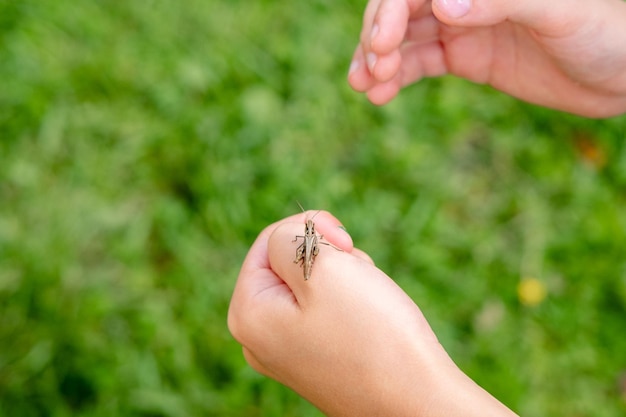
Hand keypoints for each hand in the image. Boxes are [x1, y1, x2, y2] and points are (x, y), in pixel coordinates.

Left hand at [228, 211, 517, 416]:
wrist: (419, 401)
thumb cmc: (373, 332)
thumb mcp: (323, 267)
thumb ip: (288, 237)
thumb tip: (285, 238)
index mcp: (249, 313)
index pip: (269, 240)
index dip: (310, 230)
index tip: (345, 245)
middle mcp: (259, 337)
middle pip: (290, 263)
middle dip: (329, 258)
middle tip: (358, 278)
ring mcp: (289, 350)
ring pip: (314, 283)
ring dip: (345, 278)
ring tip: (369, 303)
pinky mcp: (318, 358)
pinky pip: (328, 311)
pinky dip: (353, 302)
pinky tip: (372, 321)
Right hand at [348, 0, 625, 116]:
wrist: (623, 74)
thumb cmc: (606, 31)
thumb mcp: (559, 11)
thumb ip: (502, 0)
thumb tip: (442, 4)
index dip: (391, 9)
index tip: (381, 43)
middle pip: (403, 7)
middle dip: (378, 35)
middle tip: (369, 70)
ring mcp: (465, 24)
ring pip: (404, 36)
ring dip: (378, 60)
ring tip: (364, 87)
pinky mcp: (467, 56)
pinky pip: (420, 63)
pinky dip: (396, 78)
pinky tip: (379, 94)